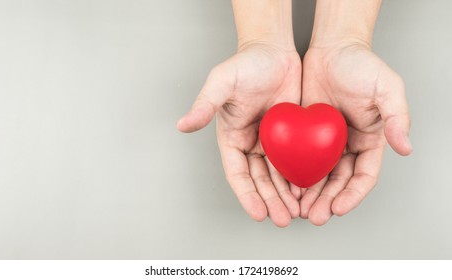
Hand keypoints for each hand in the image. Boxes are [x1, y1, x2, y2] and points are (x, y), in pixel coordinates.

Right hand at [177, 43, 301, 226]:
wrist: (273, 51)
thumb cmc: (245, 64)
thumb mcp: (221, 83)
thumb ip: (204, 105)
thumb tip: (182, 125)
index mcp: (232, 138)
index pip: (238, 173)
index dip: (247, 195)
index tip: (258, 213)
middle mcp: (250, 144)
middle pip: (260, 181)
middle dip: (270, 201)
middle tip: (283, 219)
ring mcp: (272, 142)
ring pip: (279, 176)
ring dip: (286, 195)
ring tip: (297, 212)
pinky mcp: (292, 136)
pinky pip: (296, 161)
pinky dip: (301, 177)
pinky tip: (310, 191)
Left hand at [300, 41, 412, 224]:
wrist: (331, 48)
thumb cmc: (361, 65)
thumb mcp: (387, 87)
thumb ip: (397, 116)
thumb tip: (406, 147)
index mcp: (369, 140)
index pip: (364, 176)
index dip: (353, 195)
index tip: (339, 208)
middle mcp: (348, 145)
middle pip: (338, 182)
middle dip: (327, 201)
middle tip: (314, 216)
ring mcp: (325, 141)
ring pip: (318, 176)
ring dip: (310, 195)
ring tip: (298, 209)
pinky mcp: (305, 134)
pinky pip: (300, 159)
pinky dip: (294, 175)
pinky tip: (286, 186)